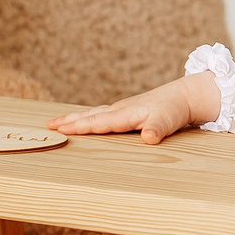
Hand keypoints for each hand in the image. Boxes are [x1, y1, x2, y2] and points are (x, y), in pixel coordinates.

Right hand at [48, 76, 206, 144]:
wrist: (185, 96)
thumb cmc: (175, 109)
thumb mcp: (168, 121)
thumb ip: (157, 129)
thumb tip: (148, 138)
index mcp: (127, 113)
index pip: (99, 122)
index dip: (81, 126)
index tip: (61, 129)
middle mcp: (121, 110)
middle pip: (91, 115)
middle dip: (70, 121)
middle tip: (49, 125)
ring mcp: (123, 109)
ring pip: (94, 114)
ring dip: (76, 118)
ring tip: (58, 123)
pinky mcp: (127, 111)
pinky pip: (102, 114)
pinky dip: (89, 117)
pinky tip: (85, 120)